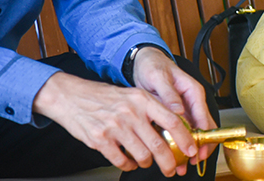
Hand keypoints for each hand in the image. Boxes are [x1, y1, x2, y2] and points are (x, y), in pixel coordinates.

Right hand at [33, 70, 195, 176]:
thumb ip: (153, 108)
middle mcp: (131, 113)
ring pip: (142, 156)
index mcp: (143, 100)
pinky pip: (121, 161)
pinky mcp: (100, 140)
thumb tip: (176, 126)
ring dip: (147, 163)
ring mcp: (115, 127)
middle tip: (171, 168)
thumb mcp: (133, 95)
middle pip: (159, 144)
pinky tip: (128, 162)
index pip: (173, 121)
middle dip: (169, 161)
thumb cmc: (105, 97)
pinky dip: (128, 165)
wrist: (72, 97)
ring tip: (146, 162)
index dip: (185, 138)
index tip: (191, 149)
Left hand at [132, 48, 217, 168]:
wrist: (143, 62)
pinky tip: (172, 154)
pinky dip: (177, 142)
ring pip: (192, 131)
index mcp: (193, 91)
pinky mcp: (174, 113)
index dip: (204, 135)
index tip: (199, 149)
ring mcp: (183, 108)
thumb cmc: (153, 66)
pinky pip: (180, 130)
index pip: (204, 116)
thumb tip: (179, 110)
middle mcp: (191, 101)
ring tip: (182, 164)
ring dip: (188, 147)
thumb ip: (169, 94)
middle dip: (200, 146)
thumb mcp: (159, 78)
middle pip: (202, 127)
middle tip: (193, 162)